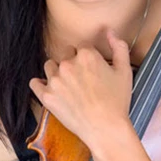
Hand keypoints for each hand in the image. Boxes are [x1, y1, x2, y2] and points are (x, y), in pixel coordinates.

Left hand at [29, 29, 133, 147]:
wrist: (105, 128)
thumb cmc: (117, 101)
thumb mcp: (124, 71)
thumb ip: (119, 47)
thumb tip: (109, 31)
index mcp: (86, 55)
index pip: (81, 47)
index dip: (88, 58)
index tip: (92, 70)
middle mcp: (67, 64)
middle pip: (64, 54)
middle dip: (72, 63)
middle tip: (82, 80)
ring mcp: (54, 80)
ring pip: (49, 66)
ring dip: (56, 72)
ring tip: (68, 86)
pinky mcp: (46, 95)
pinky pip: (35, 83)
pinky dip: (40, 84)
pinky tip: (49, 89)